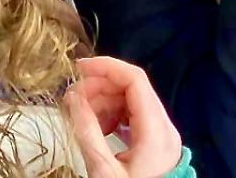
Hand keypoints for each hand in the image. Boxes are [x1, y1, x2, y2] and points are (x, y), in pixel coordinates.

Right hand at [64, 55, 185, 177]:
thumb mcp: (103, 170)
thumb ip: (87, 130)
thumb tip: (72, 95)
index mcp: (157, 131)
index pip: (135, 80)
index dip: (106, 67)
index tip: (77, 69)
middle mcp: (165, 128)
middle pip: (132, 88)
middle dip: (99, 87)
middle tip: (71, 100)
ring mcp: (161, 136)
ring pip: (130, 101)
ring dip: (102, 102)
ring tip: (80, 116)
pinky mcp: (155, 144)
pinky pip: (132, 118)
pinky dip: (111, 116)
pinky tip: (95, 127)